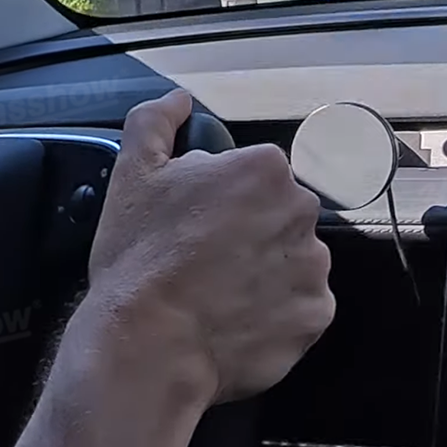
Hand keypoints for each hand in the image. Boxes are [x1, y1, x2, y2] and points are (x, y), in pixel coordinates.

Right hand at [88, 90, 333, 404]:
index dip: (220, 200)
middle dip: (249, 233)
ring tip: (217, 296)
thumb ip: (156, 122)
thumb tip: (179, 101)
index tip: (195, 225)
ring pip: (291, 261)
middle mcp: (302, 212)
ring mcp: (314, 268)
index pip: (253, 175)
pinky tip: (234, 320)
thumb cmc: (141, 258)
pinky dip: (274, 314)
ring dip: (265, 273)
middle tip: (203, 261)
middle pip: (278, 216)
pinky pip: (299, 308)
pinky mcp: (315, 317)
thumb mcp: (132, 172)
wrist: (149, 345)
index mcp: (264, 169)